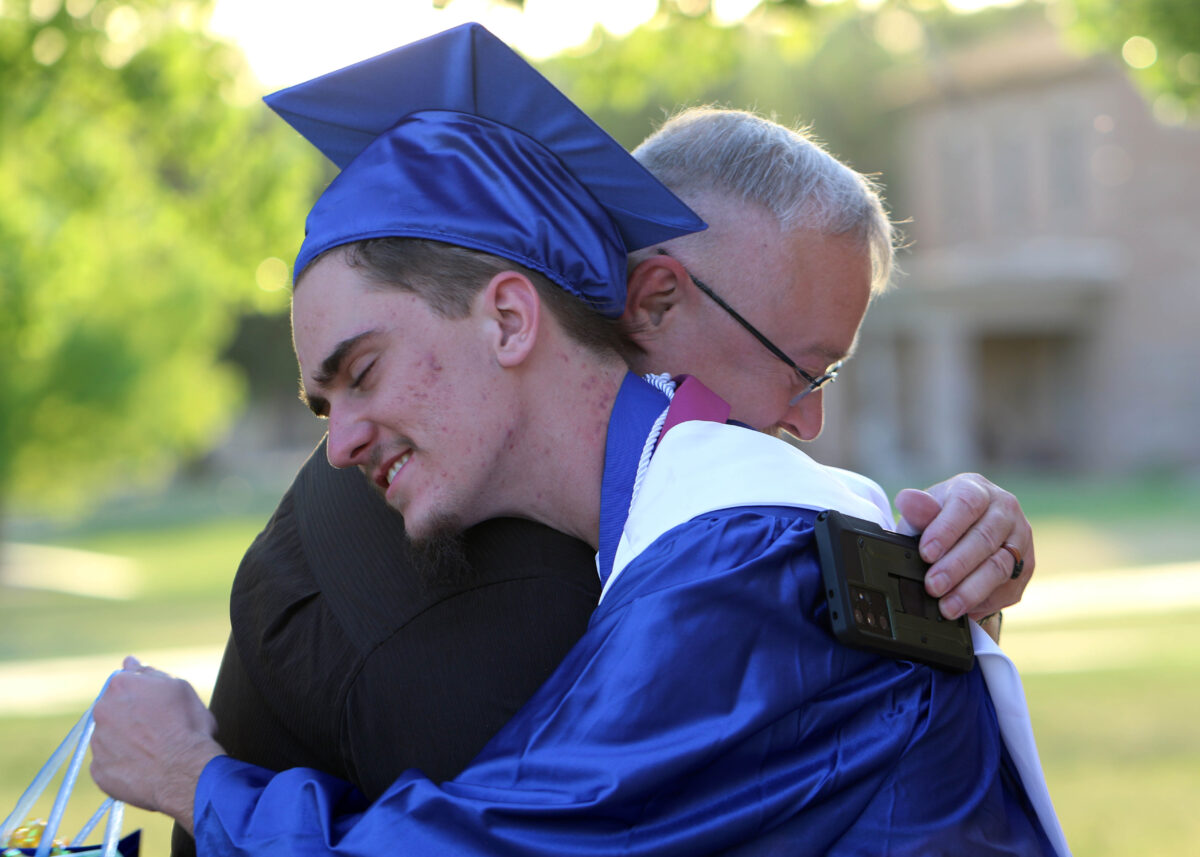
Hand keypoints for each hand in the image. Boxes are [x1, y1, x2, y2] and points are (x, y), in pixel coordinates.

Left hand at [90, 656, 223, 834]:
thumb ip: (150, 673)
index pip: (124, 682)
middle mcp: (102, 711)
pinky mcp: (99, 771)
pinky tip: (145, 767)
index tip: (158, 706)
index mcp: (120, 686)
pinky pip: (109, 764)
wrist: (185, 772)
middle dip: (130, 716)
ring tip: (154, 751)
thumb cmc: (187, 727)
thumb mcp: (179, 688)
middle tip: (159, 729)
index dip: (143, 694)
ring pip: (109, 737)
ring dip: (126, 741)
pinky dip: (123, 764)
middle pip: (113, 709)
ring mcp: (98, 743)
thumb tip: (130, 662)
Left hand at [894, 473, 1033, 620]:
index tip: (926, 553)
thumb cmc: (938, 522)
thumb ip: (917, 511)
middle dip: (956, 567)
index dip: (946, 530)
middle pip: (984, 538)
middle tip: (933, 586)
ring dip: (971, 590)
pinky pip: (1009, 587)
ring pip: (1000, 566)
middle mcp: (1005, 509)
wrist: (962, 536)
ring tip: (947, 607)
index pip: (966, 505)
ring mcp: (1020, 537)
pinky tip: (965, 611)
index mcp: (977, 489)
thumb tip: (906, 500)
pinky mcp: (1026, 565)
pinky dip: (985, 601)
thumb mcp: (923, 515)